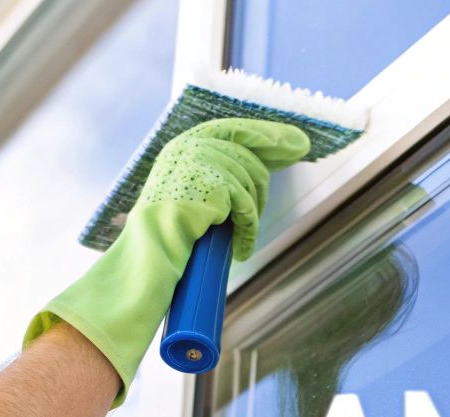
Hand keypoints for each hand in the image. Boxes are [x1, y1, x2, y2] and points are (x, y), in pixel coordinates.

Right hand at [24, 117, 310, 404]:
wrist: (149, 253)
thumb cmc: (163, 237)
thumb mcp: (189, 197)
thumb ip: (210, 180)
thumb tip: (252, 172)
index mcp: (183, 146)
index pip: (232, 129)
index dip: (263, 132)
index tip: (288, 137)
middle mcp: (191, 146)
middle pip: (248, 151)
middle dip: (277, 150)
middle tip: (300, 149)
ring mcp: (203, 163)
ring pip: (251, 181)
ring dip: (252, 212)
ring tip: (242, 234)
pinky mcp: (216, 184)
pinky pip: (247, 208)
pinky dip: (247, 232)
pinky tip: (241, 250)